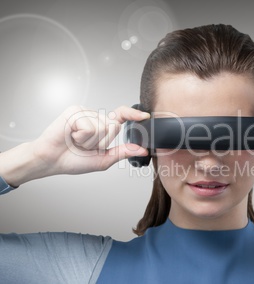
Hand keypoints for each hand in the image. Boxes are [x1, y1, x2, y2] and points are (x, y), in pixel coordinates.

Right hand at [0, 105, 149, 185]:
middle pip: (113, 127)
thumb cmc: (74, 160)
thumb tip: (142, 150)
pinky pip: (89, 126)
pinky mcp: (75, 110)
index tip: (145, 116)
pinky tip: (70, 136)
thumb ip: (122, 152)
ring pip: (102, 127)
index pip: (121, 116)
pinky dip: (81, 137)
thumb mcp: (103, 159)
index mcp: (102, 126)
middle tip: (84, 146)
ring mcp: (85, 111)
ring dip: (90, 141)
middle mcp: (95, 116)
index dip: (133, 115)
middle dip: (101, 142)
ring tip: (76, 141)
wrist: (51, 160)